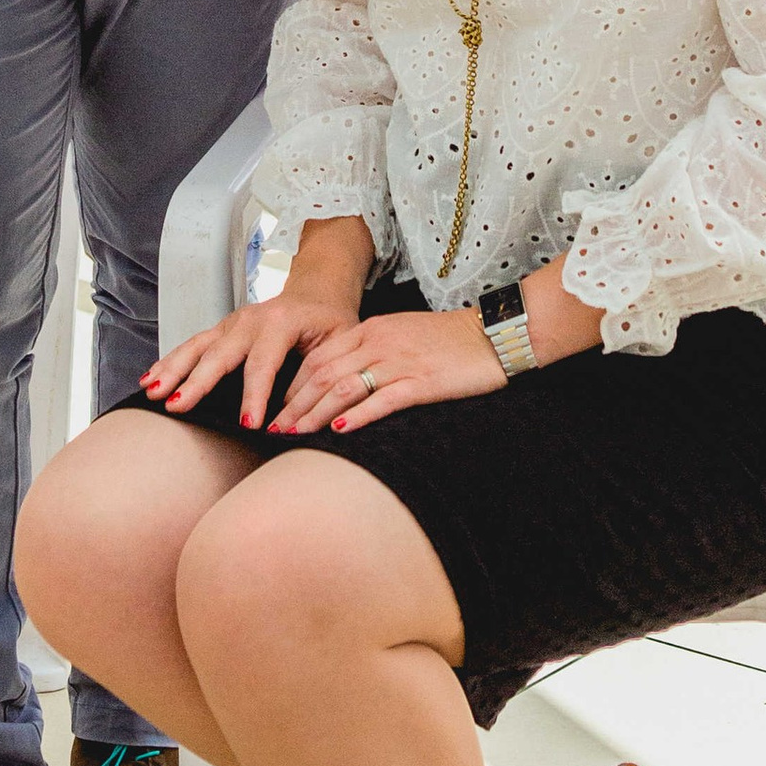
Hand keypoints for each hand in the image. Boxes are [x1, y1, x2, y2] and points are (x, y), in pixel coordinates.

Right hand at [145, 286, 366, 433]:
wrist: (319, 292)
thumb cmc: (331, 322)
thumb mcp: (340, 344)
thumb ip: (318, 374)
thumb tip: (295, 414)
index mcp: (281, 322)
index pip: (263, 364)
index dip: (255, 396)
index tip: (248, 426)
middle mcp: (250, 320)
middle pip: (219, 354)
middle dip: (196, 382)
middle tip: (177, 406)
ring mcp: (232, 323)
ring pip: (197, 347)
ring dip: (173, 370)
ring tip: (153, 393)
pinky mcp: (221, 330)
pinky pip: (191, 345)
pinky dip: (170, 361)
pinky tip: (151, 378)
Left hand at [270, 303, 503, 436]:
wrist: (492, 334)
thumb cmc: (448, 340)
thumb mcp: (400, 335)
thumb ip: (369, 351)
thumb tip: (339, 380)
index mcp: (371, 330)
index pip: (319, 357)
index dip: (293, 385)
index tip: (277, 408)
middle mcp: (378, 343)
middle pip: (322, 374)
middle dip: (294, 404)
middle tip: (274, 429)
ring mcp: (399, 362)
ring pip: (344, 387)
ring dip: (314, 413)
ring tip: (295, 435)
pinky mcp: (421, 382)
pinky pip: (381, 399)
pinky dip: (357, 415)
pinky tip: (338, 430)